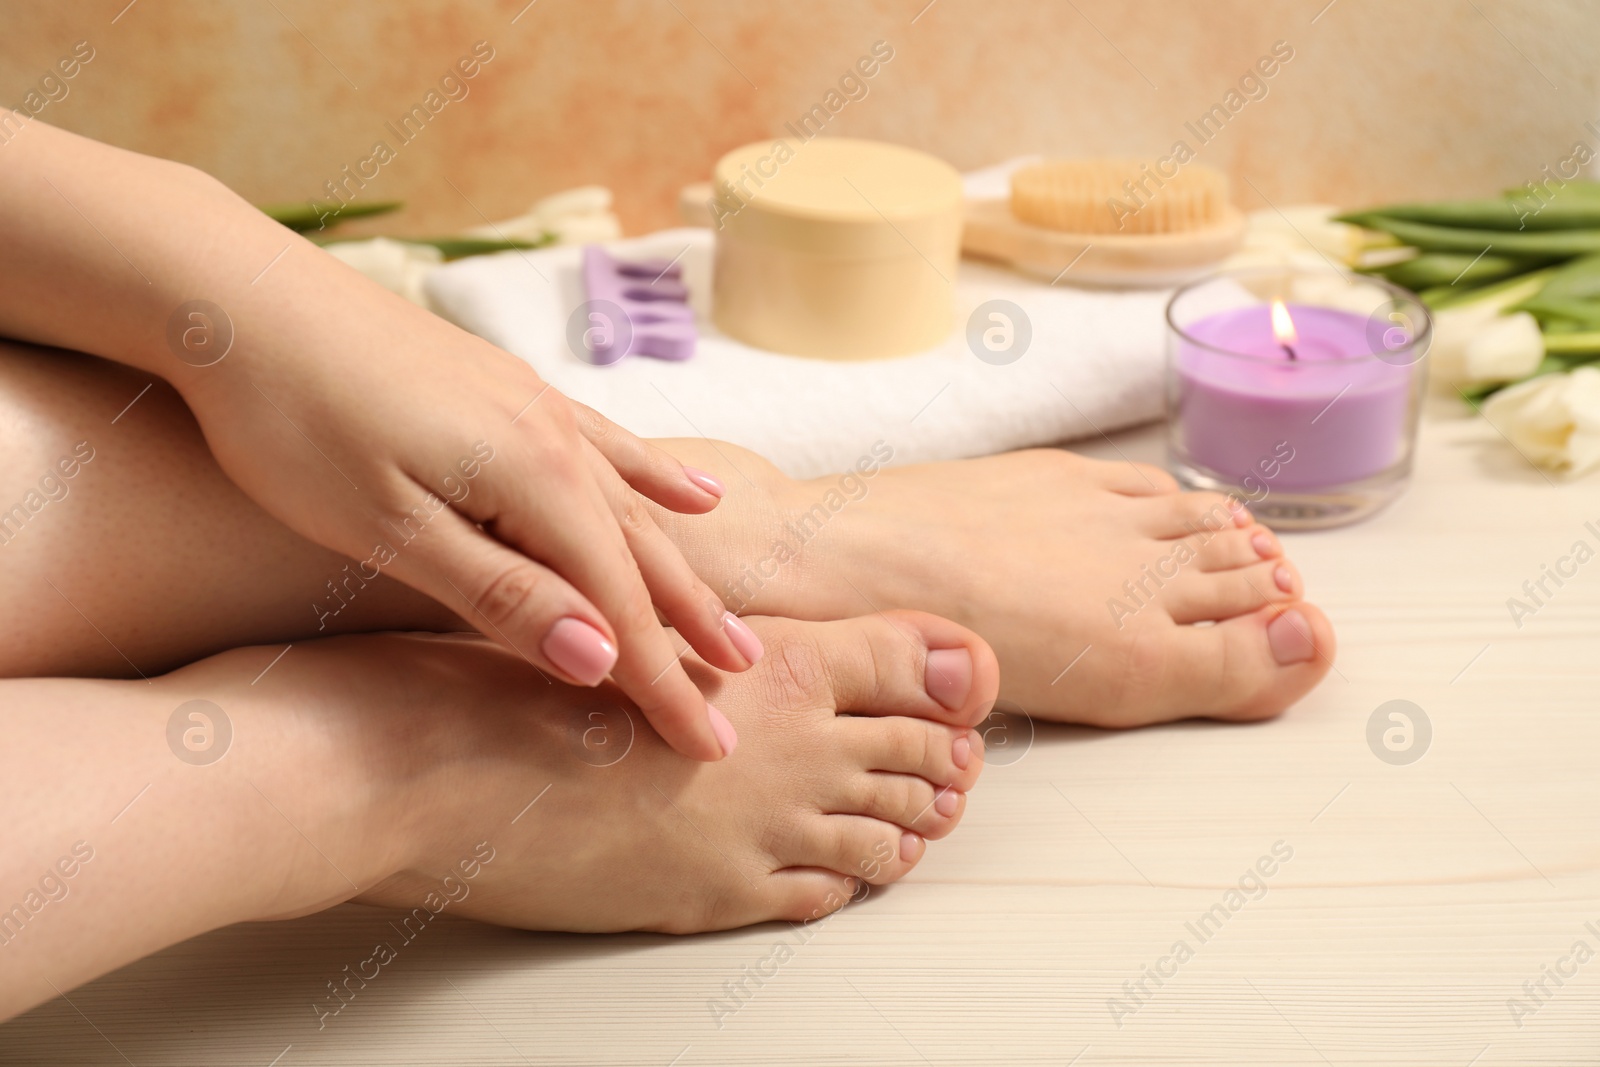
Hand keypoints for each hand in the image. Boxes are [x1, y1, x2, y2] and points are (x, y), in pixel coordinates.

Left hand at [0, 121, 753, 759]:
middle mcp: (555, 439)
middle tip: (745, 691)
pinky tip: (692, 496)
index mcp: (533, 481)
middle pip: (642, 556)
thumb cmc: (293, 420)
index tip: (708, 745)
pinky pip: (609, 446)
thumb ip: (498, 592)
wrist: (239, 294)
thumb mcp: (386, 527)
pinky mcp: (509, 387)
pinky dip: (656, 481)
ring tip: (730, 624)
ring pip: (633, 507)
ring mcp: (536, 406)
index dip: (662, 682)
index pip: (618, 605)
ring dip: (684, 571)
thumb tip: (597, 658)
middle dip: (692, 632)